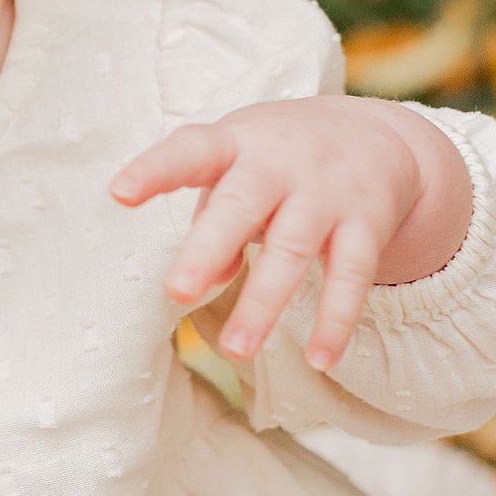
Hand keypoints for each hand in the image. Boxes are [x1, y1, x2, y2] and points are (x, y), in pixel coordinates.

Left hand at [111, 94, 471, 372]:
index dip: (155, 170)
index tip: (119, 192)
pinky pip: (351, 276)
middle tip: (177, 291)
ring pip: (292, 248)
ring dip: (264, 302)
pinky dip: (336, 319)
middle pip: (241, 204)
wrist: (376, 135)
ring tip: (235, 348)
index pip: (191, 150)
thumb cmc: (280, 158)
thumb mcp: (240, 166)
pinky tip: (319, 360)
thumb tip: (207, 278)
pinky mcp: (367, 224)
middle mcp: (280, 162)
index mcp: (236, 142)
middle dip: (208, 248)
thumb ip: (213, 217)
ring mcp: (326, 192)